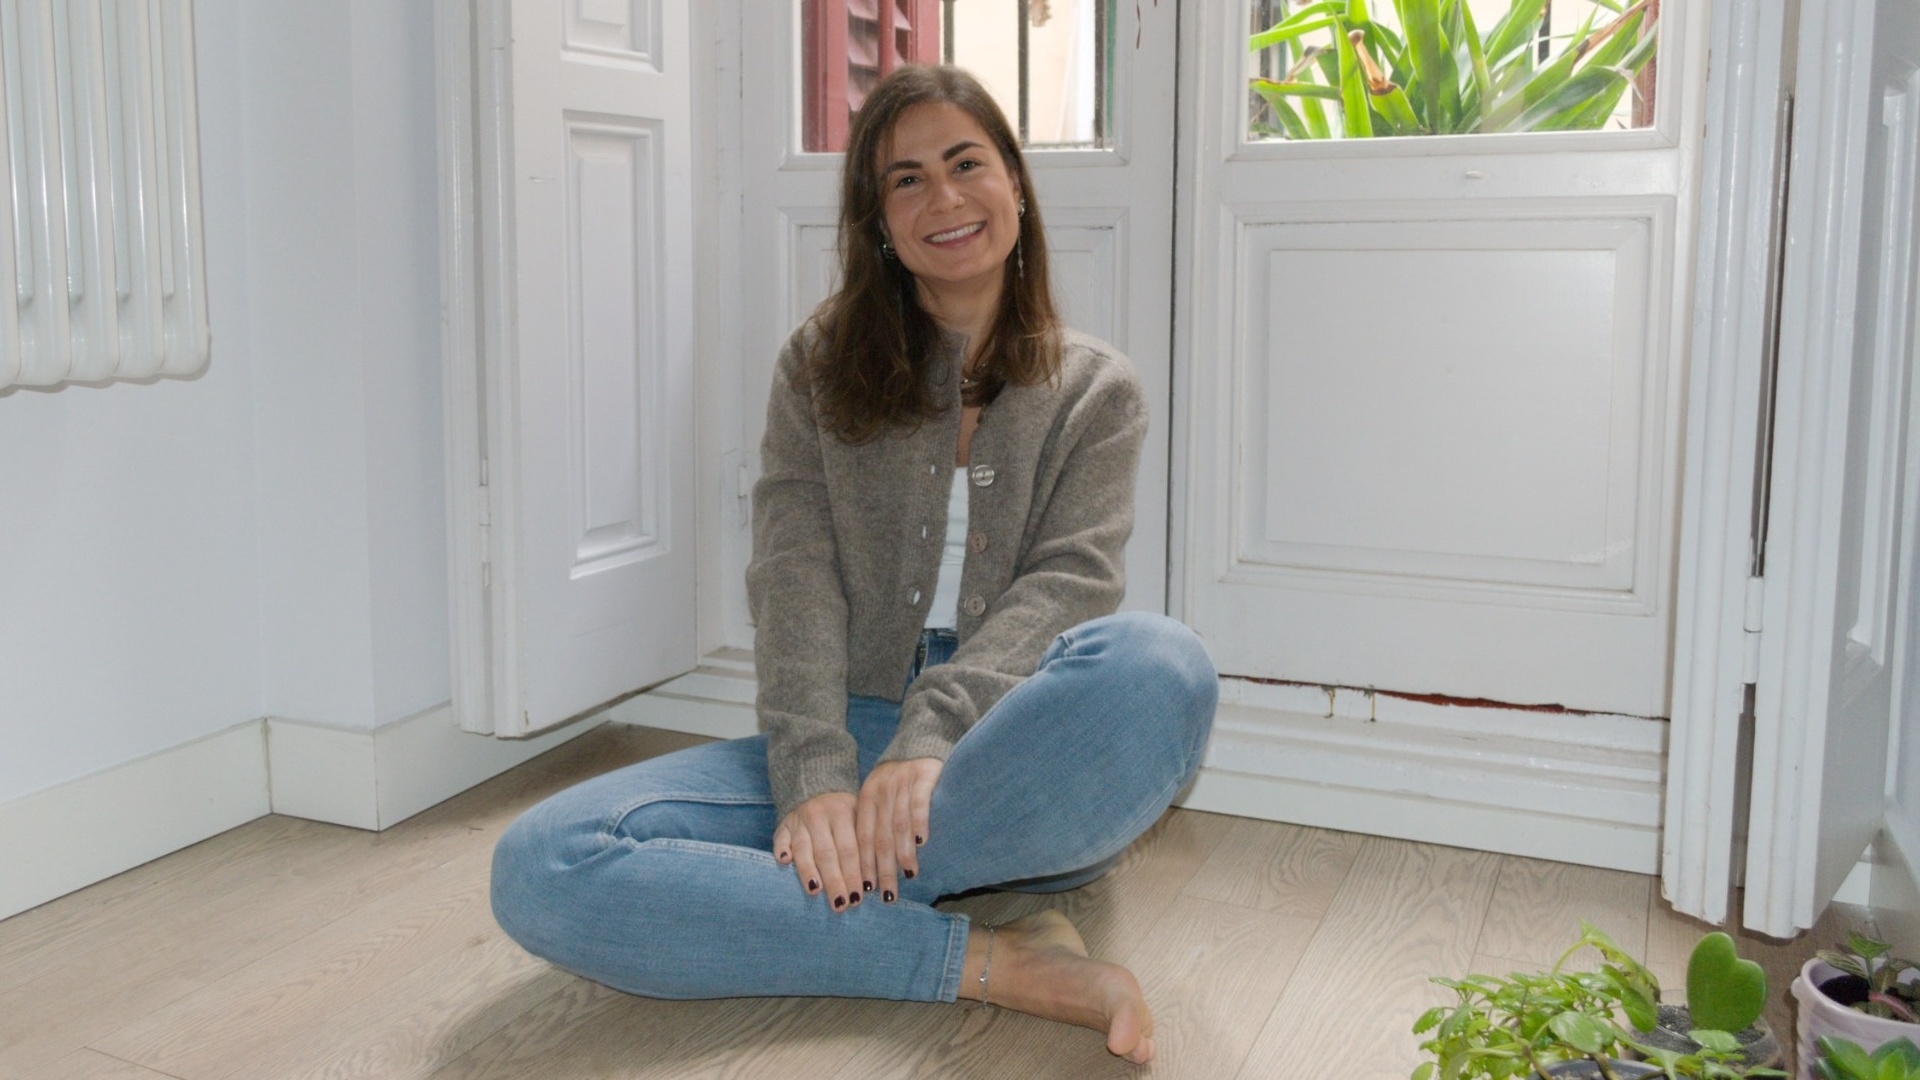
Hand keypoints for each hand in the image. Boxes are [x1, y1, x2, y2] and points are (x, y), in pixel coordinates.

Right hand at [773, 792, 862, 910]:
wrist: (814, 789)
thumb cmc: (843, 814)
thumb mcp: (858, 817)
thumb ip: (868, 842)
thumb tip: (884, 876)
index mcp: (843, 813)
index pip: (849, 849)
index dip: (853, 874)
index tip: (858, 898)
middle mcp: (819, 816)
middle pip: (827, 853)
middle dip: (834, 881)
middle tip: (840, 905)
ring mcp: (799, 821)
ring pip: (803, 848)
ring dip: (808, 871)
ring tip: (815, 891)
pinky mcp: (782, 825)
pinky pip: (779, 838)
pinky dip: (781, 849)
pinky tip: (783, 862)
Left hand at [856, 758, 941, 903]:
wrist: (920, 742)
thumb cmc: (900, 780)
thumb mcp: (880, 796)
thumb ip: (876, 824)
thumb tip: (875, 866)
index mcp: (865, 799)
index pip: (862, 838)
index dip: (864, 864)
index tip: (867, 889)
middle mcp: (880, 792)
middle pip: (879, 837)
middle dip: (883, 868)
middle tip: (888, 894)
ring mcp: (900, 784)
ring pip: (898, 824)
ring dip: (903, 852)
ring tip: (908, 874)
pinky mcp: (922, 776)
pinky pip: (918, 803)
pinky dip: (918, 823)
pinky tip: (922, 842)